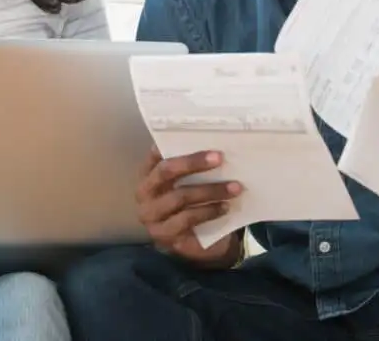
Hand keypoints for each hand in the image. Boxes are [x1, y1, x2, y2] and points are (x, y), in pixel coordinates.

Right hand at [135, 147, 242, 267]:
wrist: (199, 242)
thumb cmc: (194, 203)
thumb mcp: (191, 182)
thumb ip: (193, 167)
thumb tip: (213, 147)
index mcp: (147, 175)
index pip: (155, 154)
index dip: (171, 143)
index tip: (194, 135)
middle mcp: (144, 194)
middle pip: (166, 171)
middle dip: (193, 162)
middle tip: (220, 158)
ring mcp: (152, 217)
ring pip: (180, 196)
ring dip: (210, 190)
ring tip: (234, 187)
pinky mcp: (164, 236)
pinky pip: (187, 219)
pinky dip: (209, 211)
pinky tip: (225, 207)